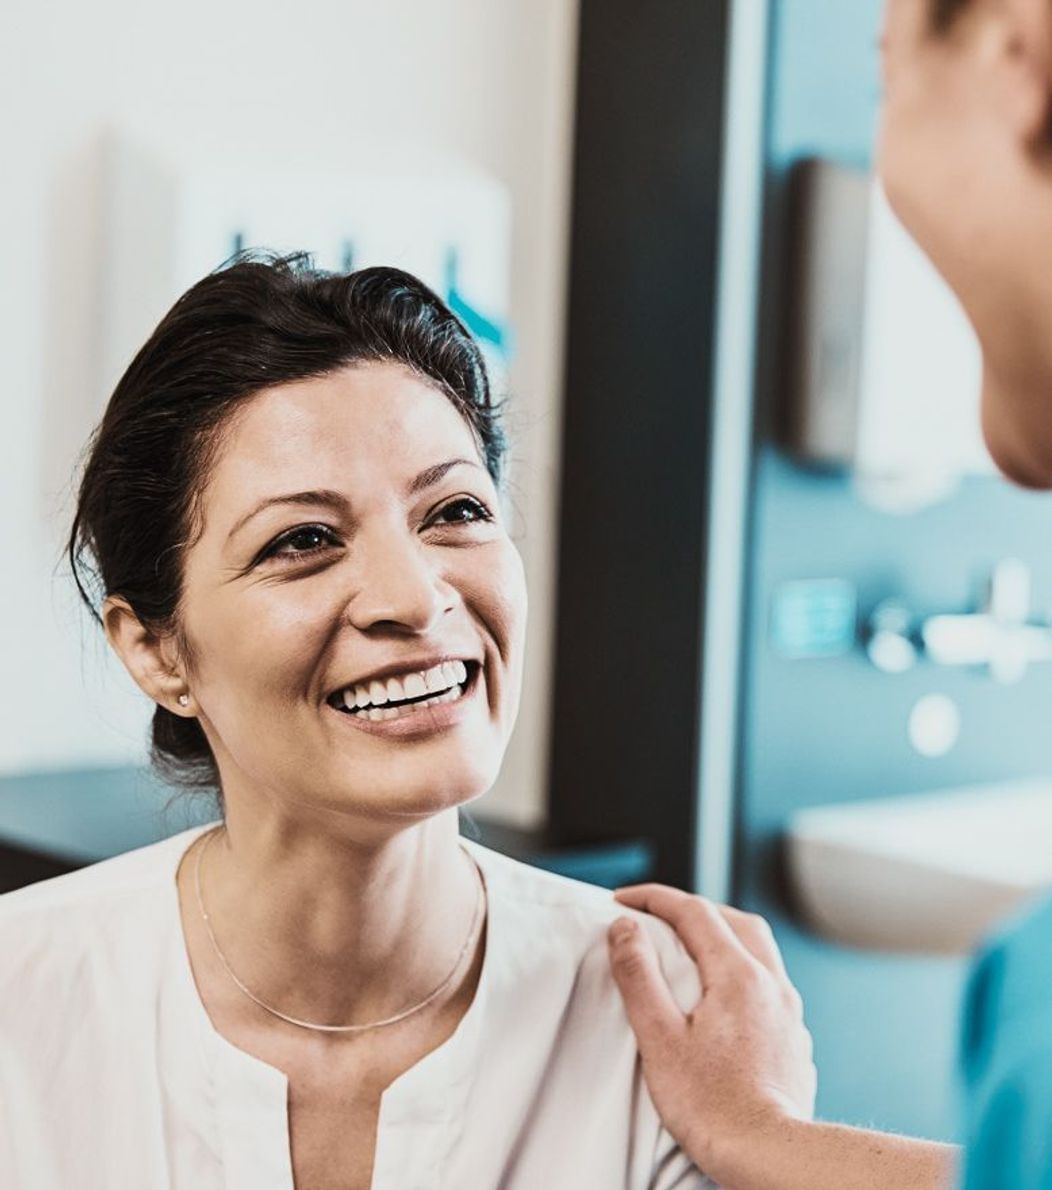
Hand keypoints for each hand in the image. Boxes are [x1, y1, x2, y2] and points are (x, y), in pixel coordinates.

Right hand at [607, 884, 816, 1178]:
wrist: (769, 1156)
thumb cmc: (712, 1105)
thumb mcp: (659, 1037)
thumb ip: (639, 975)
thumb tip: (626, 928)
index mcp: (737, 975)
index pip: (694, 912)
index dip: (654, 898)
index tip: (622, 900)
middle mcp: (771, 983)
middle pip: (734, 919)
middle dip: (693, 908)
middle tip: (657, 915)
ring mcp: (788, 1011)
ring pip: (759, 948)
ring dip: (723, 934)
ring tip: (691, 946)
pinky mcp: (794, 1038)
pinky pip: (770, 981)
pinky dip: (742, 968)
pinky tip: (724, 994)